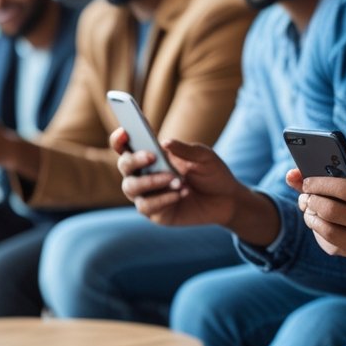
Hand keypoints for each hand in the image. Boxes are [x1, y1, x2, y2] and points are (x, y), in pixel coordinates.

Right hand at [112, 129, 246, 227]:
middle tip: (152, 157)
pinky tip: (182, 193)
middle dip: (135, 160)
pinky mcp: (155, 214)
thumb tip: (164, 143)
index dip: (119, 139)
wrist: (227, 199)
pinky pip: (147, 206)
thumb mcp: (204, 156)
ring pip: (131, 187)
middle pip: (124, 166)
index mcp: (152, 156)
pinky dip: (163, 198)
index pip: (126, 147)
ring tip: (178, 180)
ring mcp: (147, 195)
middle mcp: (144, 175)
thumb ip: (185, 149)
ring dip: (152, 181)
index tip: (125, 132)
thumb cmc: (211, 172)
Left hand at [289, 152, 345, 271]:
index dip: (323, 183)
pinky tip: (318, 225)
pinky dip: (320, 235)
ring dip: (312, 218)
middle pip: (333, 212)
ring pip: (329, 232)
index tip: (308, 178)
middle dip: (312, 199)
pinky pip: (334, 247)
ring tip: (308, 207)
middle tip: (304, 192)